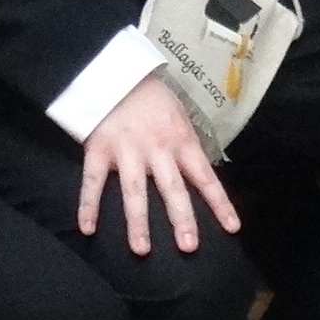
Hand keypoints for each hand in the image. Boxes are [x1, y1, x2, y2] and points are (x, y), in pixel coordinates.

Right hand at [76, 73, 241, 257]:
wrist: (115, 69)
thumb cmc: (151, 95)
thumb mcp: (179, 114)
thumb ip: (186, 144)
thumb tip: (199, 174)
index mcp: (181, 140)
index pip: (205, 176)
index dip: (219, 203)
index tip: (232, 228)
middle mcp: (157, 149)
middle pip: (172, 189)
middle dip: (181, 219)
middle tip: (189, 247)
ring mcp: (127, 151)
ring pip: (134, 191)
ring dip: (137, 222)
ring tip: (141, 250)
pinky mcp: (99, 149)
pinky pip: (93, 181)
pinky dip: (88, 205)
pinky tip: (87, 228)